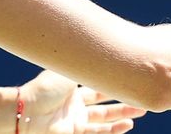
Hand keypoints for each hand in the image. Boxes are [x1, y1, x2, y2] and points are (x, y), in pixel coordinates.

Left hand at [20, 70, 146, 133]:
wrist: (29, 110)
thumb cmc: (46, 87)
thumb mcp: (68, 69)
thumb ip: (86, 64)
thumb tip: (101, 45)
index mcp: (71, 86)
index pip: (97, 83)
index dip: (112, 81)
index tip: (129, 76)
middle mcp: (74, 103)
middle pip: (103, 100)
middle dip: (123, 99)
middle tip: (142, 94)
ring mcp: (75, 119)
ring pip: (104, 118)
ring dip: (122, 115)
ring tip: (141, 111)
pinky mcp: (75, 132)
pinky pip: (98, 132)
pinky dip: (114, 129)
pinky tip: (127, 125)